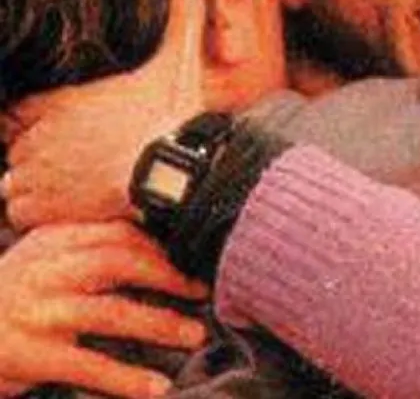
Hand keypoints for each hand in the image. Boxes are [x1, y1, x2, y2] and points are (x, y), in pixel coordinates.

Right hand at [0, 220, 206, 397]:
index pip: (120, 234)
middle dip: (169, 278)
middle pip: (122, 265)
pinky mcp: (32, 355)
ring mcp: (42, 313)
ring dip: (160, 325)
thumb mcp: (40, 256)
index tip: (192, 258)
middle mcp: (50, 271)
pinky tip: (155, 388)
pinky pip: (88, 367)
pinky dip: (126, 378)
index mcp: (56, 241)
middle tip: (203, 292)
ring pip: (113, 315)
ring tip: (193, 335)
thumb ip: (84, 244)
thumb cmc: (8, 294)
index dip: (161, 247)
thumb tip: (149, 241)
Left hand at [3, 0, 209, 228]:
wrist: (173, 171)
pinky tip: (65, 207)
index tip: (55, 124)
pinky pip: (18, 212)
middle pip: (17, 145)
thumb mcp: (181, 58)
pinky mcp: (44, 206)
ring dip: (33, 183)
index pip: (18, 109)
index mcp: (65, 99)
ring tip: (66, 184)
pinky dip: (35, 212)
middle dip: (37, 152)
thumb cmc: (173, 116)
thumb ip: (184, 13)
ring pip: (13, 180)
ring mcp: (39, 172)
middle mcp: (43, 134)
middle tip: (70, 157)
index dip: (32, 118)